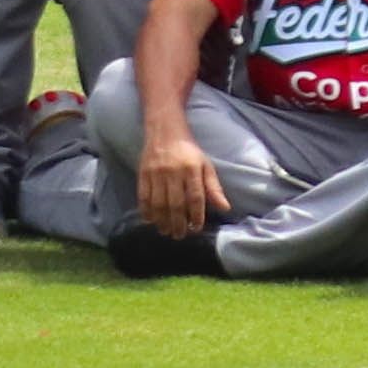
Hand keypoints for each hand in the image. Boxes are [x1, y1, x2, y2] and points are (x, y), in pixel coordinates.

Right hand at [136, 124, 223, 241]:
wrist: (165, 131)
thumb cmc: (189, 151)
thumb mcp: (205, 165)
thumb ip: (213, 188)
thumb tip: (225, 208)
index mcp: (192, 169)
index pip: (195, 197)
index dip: (196, 215)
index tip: (196, 228)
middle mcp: (173, 172)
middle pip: (176, 204)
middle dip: (178, 223)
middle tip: (179, 236)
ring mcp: (156, 174)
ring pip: (158, 204)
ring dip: (162, 221)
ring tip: (166, 231)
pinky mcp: (143, 174)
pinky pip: (143, 197)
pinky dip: (146, 211)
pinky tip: (150, 220)